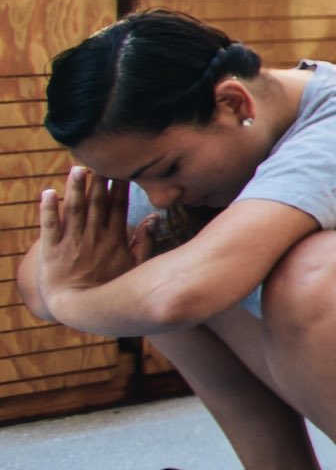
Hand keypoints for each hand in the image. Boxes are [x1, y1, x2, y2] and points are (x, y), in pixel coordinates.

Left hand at [29, 168, 144, 311]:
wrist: (80, 309)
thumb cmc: (110, 289)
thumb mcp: (135, 267)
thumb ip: (144, 242)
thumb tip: (155, 218)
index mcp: (113, 239)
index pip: (116, 206)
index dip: (117, 187)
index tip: (120, 169)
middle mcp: (93, 237)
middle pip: (95, 203)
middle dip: (97, 181)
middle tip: (98, 160)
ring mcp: (71, 243)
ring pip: (73, 210)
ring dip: (74, 189)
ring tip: (76, 169)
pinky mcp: (51, 251)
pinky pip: (49, 227)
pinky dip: (48, 210)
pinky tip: (47, 193)